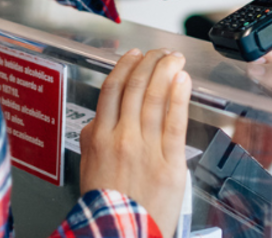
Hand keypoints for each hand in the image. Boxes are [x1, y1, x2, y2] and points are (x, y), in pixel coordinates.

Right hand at [80, 49, 191, 237]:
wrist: (119, 234)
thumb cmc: (105, 207)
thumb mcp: (88, 167)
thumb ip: (93, 140)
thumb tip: (97, 122)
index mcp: (100, 137)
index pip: (112, 89)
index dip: (125, 66)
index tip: (134, 55)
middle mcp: (122, 138)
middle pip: (136, 88)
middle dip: (151, 63)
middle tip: (161, 52)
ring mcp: (146, 149)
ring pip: (155, 99)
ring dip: (166, 72)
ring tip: (175, 58)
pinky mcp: (169, 163)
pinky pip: (174, 123)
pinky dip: (179, 98)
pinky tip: (183, 81)